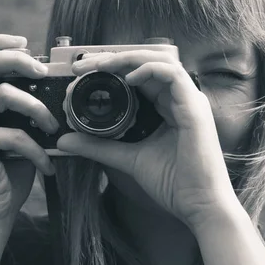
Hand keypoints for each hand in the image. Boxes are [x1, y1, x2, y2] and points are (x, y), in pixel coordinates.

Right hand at [0, 34, 58, 228]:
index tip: (27, 43)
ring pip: (2, 94)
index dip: (0, 43)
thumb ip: (27, 108)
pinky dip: (37, 150)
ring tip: (53, 127)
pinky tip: (47, 167)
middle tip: (42, 71)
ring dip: (37, 108)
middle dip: (15, 58)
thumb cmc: (9, 171)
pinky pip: (14, 135)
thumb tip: (56, 86)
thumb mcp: (21, 131)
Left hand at [56, 50, 236, 228]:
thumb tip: (64, 140)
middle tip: (83, 65)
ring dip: (128, 58)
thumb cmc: (174, 184)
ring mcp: (189, 101)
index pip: (140, 74)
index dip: (112, 67)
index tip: (82, 73)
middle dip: (114, 57)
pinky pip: (173, 75)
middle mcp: (180, 98)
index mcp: (168, 106)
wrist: (200, 207)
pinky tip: (129, 78)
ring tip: (100, 65)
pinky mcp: (194, 108)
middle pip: (147, 61)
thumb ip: (98, 146)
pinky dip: (150, 70)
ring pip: (160, 60)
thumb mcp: (128, 159)